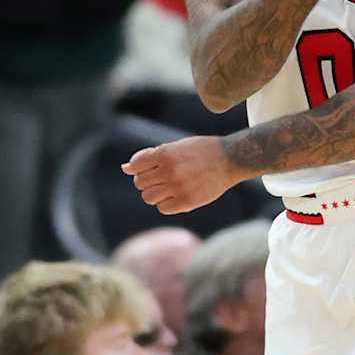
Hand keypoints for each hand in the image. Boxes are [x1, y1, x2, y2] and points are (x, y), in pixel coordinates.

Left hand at [124, 134, 251, 213]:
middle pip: (140, 183)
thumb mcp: (175, 147)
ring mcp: (178, 186)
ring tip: (167, 188)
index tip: (150, 168)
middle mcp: (169, 170)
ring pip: (148, 197)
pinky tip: (176, 196)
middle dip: (147, 181)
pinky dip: (166, 204)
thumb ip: (150, 156)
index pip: (136, 165)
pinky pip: (163, 208)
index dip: (139, 168)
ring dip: (154, 194)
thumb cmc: (201, 151)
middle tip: (161, 178)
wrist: (230, 159)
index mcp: (165, 153)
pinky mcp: (187, 201)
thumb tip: (125, 168)